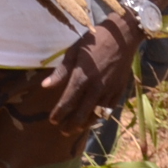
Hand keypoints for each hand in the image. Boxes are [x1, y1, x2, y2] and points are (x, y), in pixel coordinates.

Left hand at [41, 10, 137, 129]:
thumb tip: (45, 86)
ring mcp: (109, 91)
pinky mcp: (119, 91)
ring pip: (96, 114)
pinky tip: (94, 118)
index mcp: (82, 78)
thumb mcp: (73, 52)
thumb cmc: (94, 42)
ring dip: (85, 123)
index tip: (52, 120)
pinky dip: (100, 116)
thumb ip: (60, 72)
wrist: (122, 37)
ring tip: (76, 128)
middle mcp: (96, 88)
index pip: (67, 102)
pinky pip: (108, 109)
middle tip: (62, 130)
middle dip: (70, 124)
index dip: (59, 113)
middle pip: (81, 113)